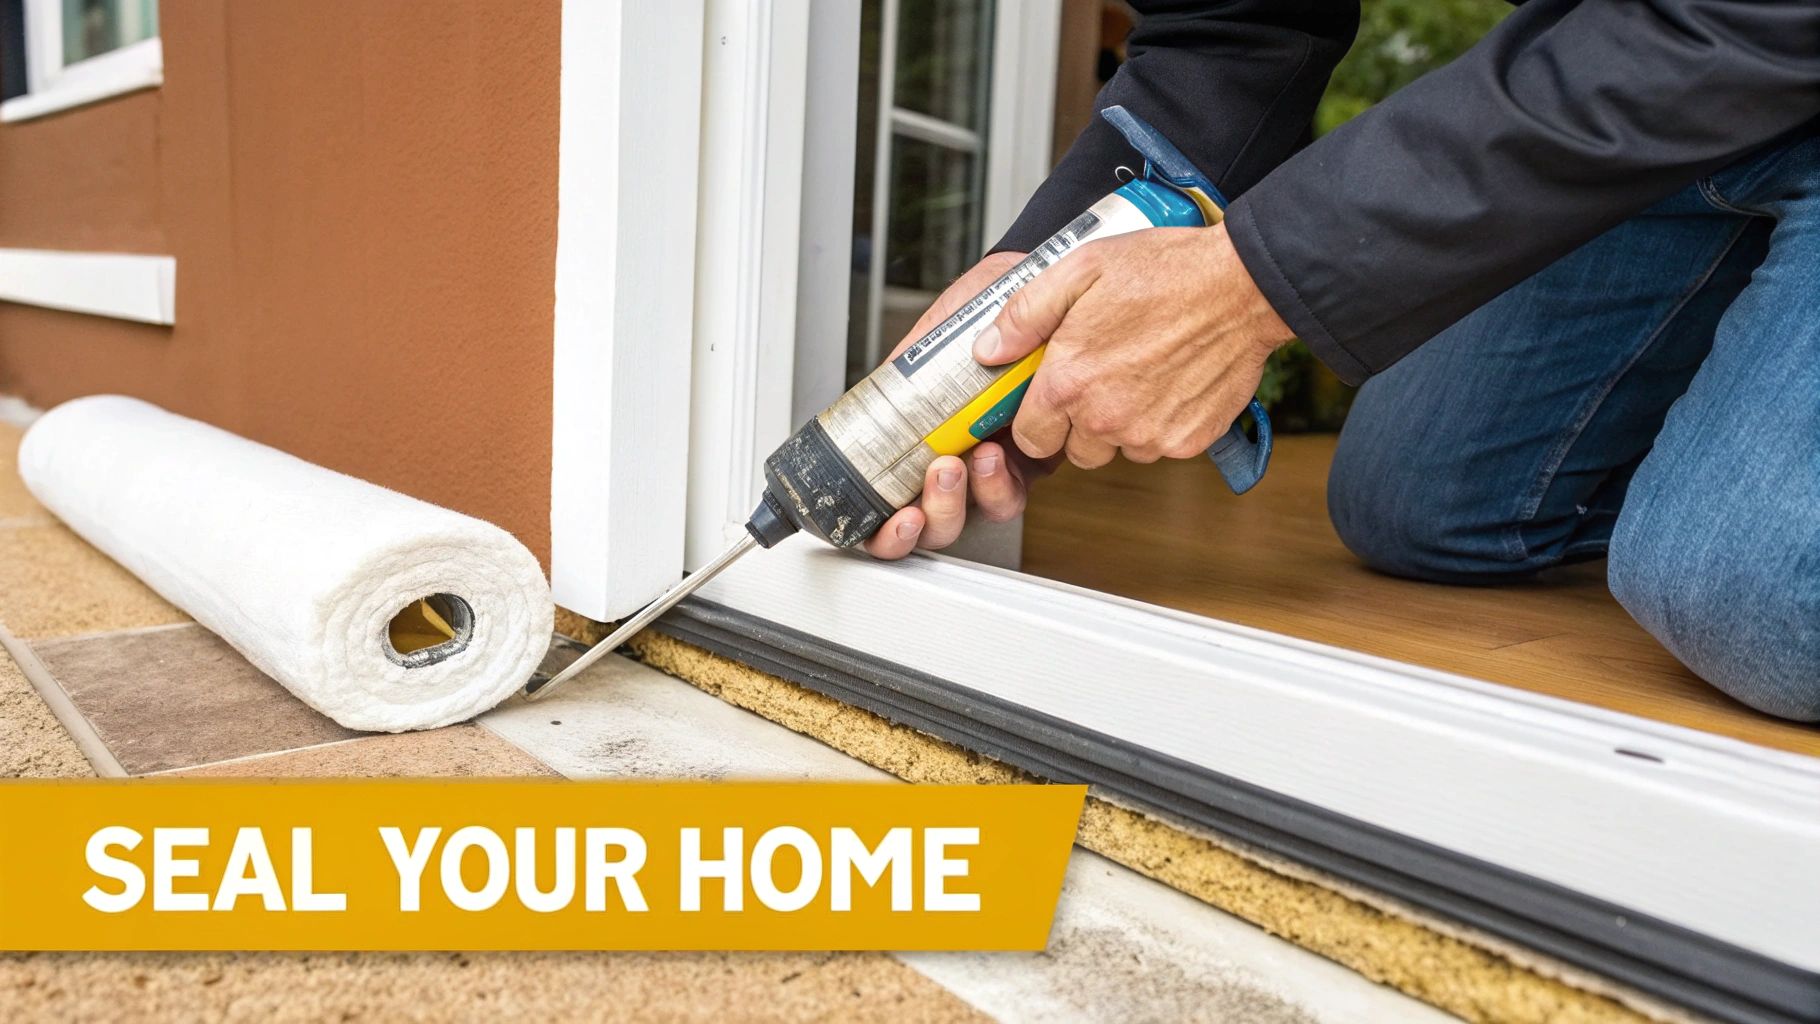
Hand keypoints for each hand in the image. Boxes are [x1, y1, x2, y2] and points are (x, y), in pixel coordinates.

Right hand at [864, 251, 1059, 559]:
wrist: (1028, 283)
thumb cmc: (979, 310)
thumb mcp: (930, 336)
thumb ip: (904, 370)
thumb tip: (874, 399)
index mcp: (922, 440)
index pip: (892, 503)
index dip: (884, 530)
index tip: (889, 517)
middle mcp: (956, 459)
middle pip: (936, 523)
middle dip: (933, 514)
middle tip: (935, 475)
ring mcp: (996, 461)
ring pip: (977, 513)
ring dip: (966, 499)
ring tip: (962, 462)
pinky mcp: (1036, 457)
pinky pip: (1017, 491)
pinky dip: (1002, 484)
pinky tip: (995, 454)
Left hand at [975, 222, 1293, 467]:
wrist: (1243, 286)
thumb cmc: (1164, 272)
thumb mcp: (1079, 271)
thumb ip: (1024, 315)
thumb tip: (988, 350)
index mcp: (1069, 383)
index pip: (1031, 437)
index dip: (1038, 418)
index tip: (1051, 397)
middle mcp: (1105, 418)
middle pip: (1075, 451)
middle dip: (1080, 424)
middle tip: (1102, 377)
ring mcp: (1149, 434)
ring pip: (1120, 449)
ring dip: (1122, 424)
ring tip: (1140, 372)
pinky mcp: (1187, 441)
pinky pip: (1161, 445)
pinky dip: (1162, 422)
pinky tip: (1171, 380)